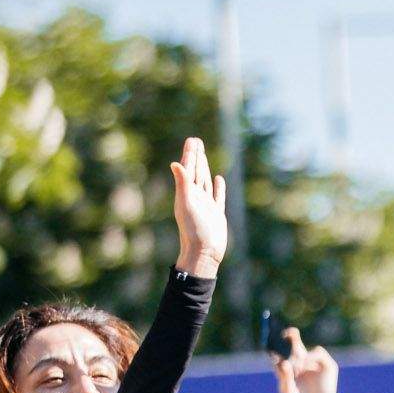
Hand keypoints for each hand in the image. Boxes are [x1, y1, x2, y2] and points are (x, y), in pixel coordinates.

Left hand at [171, 136, 228, 275]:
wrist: (204, 253)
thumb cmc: (194, 230)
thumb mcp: (187, 204)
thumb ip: (182, 183)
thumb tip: (175, 163)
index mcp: (187, 193)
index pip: (188, 168)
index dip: (189, 154)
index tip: (191, 140)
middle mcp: (195, 197)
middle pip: (195, 171)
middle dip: (196, 156)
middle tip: (196, 141)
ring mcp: (206, 205)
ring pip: (205, 181)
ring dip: (204, 167)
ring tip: (203, 155)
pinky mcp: (216, 213)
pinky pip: (217, 196)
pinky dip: (217, 187)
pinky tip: (218, 179)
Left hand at [273, 331, 339, 392]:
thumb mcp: (288, 391)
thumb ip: (284, 376)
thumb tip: (284, 362)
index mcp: (288, 368)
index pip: (281, 352)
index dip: (277, 345)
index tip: (272, 341)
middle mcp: (301, 363)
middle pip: (294, 344)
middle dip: (291, 336)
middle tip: (288, 333)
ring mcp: (314, 364)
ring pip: (305, 350)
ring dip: (298, 355)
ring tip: (297, 368)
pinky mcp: (327, 365)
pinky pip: (318, 352)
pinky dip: (311, 357)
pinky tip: (305, 365)